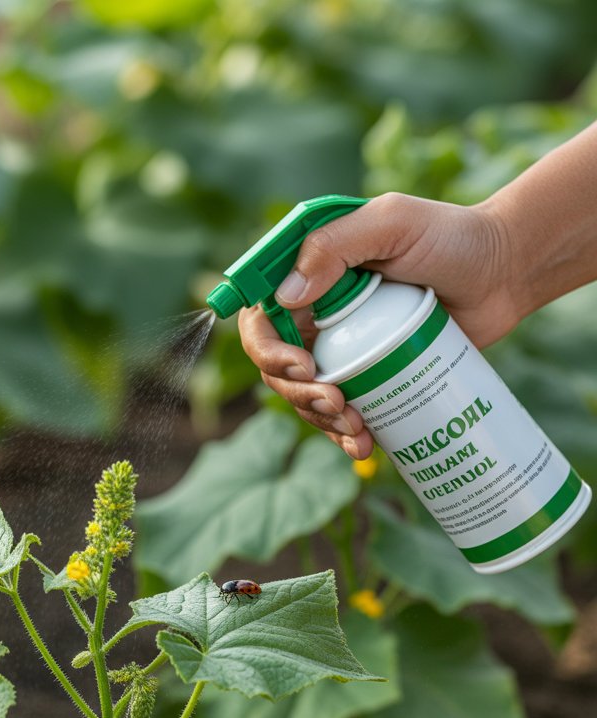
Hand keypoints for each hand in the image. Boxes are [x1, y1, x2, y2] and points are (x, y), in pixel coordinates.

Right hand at [238, 192, 517, 458]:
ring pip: (306, 396)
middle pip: (278, 366)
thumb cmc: (452, 237)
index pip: (261, 316)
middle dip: (297, 393)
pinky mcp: (373, 377)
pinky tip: (361, 444)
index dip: (267, 349)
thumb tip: (286, 297)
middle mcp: (318, 313)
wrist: (505, 272)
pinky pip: (343, 413)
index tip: (301, 367)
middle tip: (336, 402)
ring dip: (318, 420)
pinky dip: (344, 435)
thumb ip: (336, 246)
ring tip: (355, 427)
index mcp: (310, 273)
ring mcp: (344, 349)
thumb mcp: (392, 223)